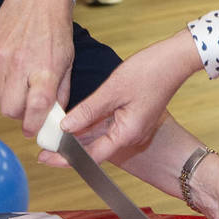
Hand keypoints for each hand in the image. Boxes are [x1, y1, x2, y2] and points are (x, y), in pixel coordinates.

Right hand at [0, 0, 76, 137]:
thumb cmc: (56, 28)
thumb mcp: (67, 60)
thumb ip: (60, 91)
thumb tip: (53, 116)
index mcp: (44, 68)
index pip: (35, 108)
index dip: (33, 125)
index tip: (34, 130)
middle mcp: (20, 65)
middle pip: (10, 109)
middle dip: (20, 114)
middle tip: (29, 107)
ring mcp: (0, 58)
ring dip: (9, 99)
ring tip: (21, 86)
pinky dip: (0, 85)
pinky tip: (12, 73)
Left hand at [57, 28, 203, 166]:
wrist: (175, 60)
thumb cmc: (150, 71)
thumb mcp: (113, 90)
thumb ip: (88, 110)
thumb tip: (66, 127)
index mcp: (127, 133)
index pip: (92, 156)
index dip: (67, 158)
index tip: (46, 158)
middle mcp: (131, 135)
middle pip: (95, 148)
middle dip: (69, 147)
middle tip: (43, 146)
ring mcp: (132, 127)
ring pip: (99, 136)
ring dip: (78, 135)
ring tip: (53, 133)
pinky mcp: (131, 117)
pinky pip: (107, 126)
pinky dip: (90, 124)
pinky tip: (74, 119)